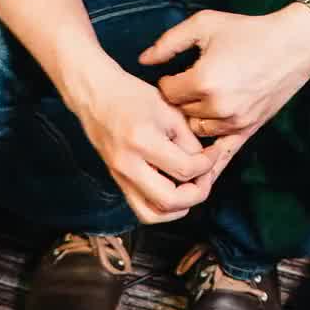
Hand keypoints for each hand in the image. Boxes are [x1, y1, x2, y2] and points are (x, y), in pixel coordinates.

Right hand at [67, 59, 212, 223]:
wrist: (95, 95)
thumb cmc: (131, 95)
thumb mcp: (167, 109)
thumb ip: (188, 139)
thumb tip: (203, 163)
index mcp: (143, 140)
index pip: (185, 168)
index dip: (208, 164)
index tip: (214, 154)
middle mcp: (128, 164)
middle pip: (170, 200)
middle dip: (196, 193)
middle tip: (205, 177)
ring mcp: (120, 176)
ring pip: (153, 214)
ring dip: (178, 208)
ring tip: (190, 189)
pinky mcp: (118, 181)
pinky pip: (142, 209)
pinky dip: (161, 208)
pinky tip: (173, 193)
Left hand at [140, 5, 309, 190]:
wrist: (294, 45)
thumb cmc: (249, 31)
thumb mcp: (205, 24)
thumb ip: (169, 42)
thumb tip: (142, 60)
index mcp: (203, 80)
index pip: (166, 93)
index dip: (167, 83)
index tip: (174, 75)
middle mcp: (217, 106)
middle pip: (179, 115)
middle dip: (178, 104)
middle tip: (181, 93)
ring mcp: (233, 122)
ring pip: (196, 132)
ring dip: (192, 122)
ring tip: (194, 109)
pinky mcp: (247, 130)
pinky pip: (222, 154)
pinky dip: (208, 162)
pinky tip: (197, 176)